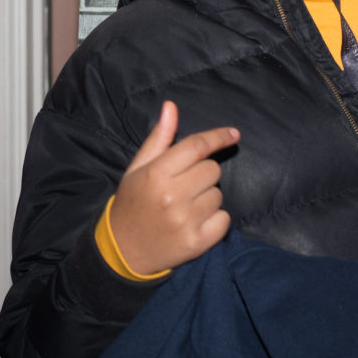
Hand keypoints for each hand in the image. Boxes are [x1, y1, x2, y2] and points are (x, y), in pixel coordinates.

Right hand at [110, 101, 239, 274]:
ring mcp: (185, 220)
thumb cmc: (133, 203)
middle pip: (213, 170)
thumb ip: (158, 138)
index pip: (197, 146)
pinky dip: (215, 221)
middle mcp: (172, 196)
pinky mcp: (197, 242)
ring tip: (185, 208)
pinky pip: (224, 220)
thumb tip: (171, 106)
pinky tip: (195, 223)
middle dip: (203, 174)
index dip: (218, 137)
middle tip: (184, 186)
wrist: (123, 251)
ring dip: (207, 199)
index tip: (234, 134)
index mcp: (156, 174)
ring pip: (219, 195)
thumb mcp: (138, 168)